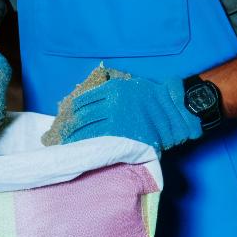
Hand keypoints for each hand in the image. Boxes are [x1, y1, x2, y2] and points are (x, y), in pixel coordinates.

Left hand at [54, 70, 200, 151]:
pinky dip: (88, 145)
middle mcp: (112, 103)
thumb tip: (88, 104)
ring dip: (74, 137)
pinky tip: (81, 149)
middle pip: (82, 116)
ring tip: (67, 145)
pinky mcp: (122, 135)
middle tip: (61, 135)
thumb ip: (112, 93)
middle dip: (69, 126)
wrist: (175, 111)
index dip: (72, 111)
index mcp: (113, 89)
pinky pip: (99, 141)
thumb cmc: (154, 99)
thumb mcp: (130, 87)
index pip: (83, 100)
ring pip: (87, 129)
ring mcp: (117, 120)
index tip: (66, 118)